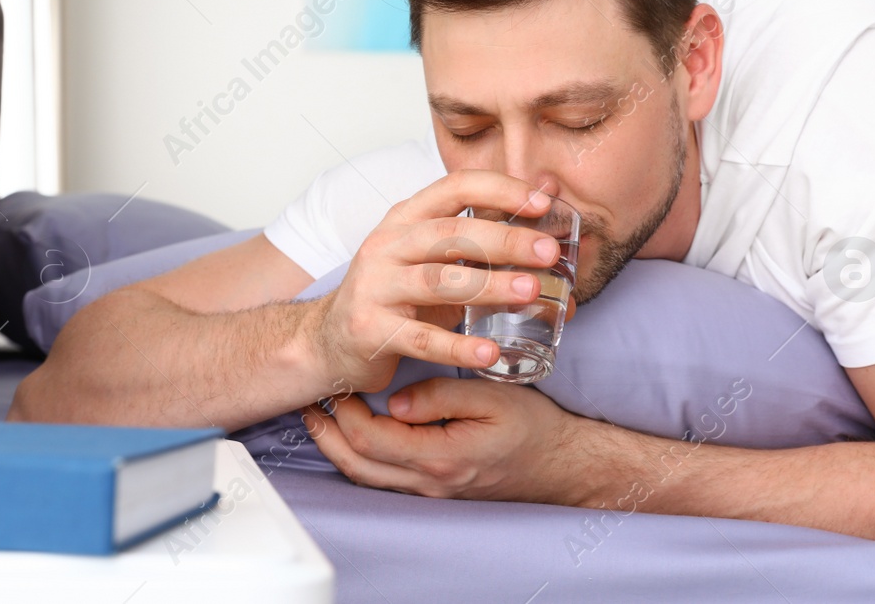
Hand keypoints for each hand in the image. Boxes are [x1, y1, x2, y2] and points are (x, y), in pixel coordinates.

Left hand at [299, 377, 575, 501]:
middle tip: (312, 402)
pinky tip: (355, 434)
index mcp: (440, 457)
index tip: (339, 384)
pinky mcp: (435, 489)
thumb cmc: (533, 428)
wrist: (562, 466)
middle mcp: (430, 481)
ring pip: (367, 477)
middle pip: (358, 465)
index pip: (372, 440)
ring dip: (338, 447)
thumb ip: (440, 396)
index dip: (346, 413)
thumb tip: (395, 400)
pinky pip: (385, 479)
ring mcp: (431, 490)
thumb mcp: (492, 397)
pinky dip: (361, 457)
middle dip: (327, 434)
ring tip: (321, 417)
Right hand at [303, 168, 561, 395]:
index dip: (500, 189)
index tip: (543, 201)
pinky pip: (421, 339)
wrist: (329, 340)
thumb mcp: (432, 259)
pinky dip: (458, 346)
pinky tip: (490, 353)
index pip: (454, 187)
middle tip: (549, 251)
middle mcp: (387, 246)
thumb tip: (553, 214)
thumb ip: (486, 239)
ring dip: (489, 285)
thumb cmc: (396, 296)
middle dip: (505, 239)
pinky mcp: (371, 330)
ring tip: (532, 291)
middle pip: (451, 233)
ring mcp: (375, 287)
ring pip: (438, 281)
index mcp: (406, 219)